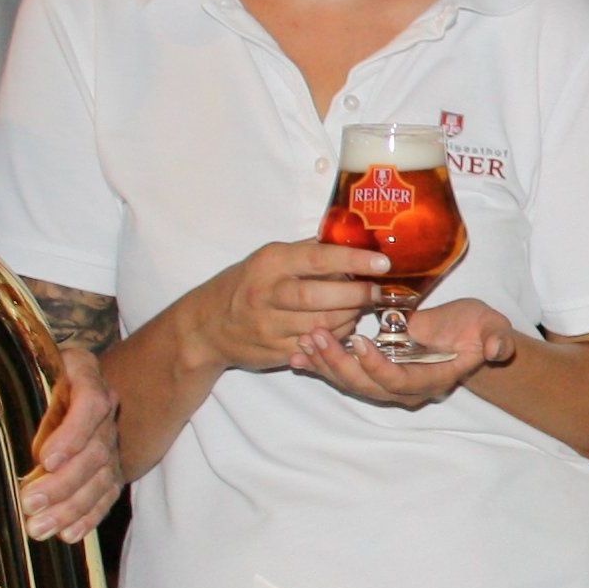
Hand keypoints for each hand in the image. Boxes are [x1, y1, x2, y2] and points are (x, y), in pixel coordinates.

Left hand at [20, 343, 120, 540]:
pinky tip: (69, 533)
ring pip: (102, 477)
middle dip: (63, 482)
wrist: (56, 383)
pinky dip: (89, 516)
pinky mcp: (111, 467)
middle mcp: (105, 410)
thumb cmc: (27, 376)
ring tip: (40, 527)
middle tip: (29, 504)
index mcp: (84, 375)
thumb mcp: (18, 370)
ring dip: (72, 506)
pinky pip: (108, 494)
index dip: (72, 434)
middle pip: (96, 450)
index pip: (91, 404)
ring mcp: (111, 440)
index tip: (44, 459)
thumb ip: (6, 384)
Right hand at [202, 240, 390, 373]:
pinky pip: (317, 346)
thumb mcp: (270, 259)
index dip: (354, 261)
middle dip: (356, 295)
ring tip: (361, 306)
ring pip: (322, 325)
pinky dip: (337, 336)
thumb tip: (352, 235)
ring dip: (350, 317)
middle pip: (320, 298)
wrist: (206, 326)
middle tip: (377, 292)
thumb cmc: (247, 284)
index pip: (318, 259)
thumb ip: (308, 250)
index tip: (383, 263)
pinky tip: (344, 326)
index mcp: (270, 263)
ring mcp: (269, 327)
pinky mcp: (275, 352)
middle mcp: (267, 294)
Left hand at [290, 297, 517, 408]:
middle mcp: (405, 388)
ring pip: (349, 381)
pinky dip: (319, 365)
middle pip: (365, 386)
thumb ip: (496, 339)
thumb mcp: (493, 327)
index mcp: (432, 380)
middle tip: (317, 336)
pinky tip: (295, 355)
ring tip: (304, 340)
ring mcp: (386, 382)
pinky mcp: (371, 370)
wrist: (467, 335)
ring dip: (324, 363)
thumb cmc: (479, 329)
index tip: (361, 341)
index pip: (399, 382)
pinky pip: (342, 372)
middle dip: (339, 364)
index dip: (378, 366)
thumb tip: (494, 348)